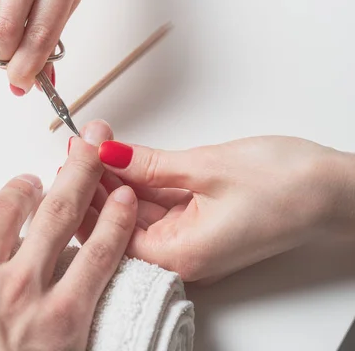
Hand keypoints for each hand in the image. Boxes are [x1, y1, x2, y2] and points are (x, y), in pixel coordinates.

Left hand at [81, 133, 354, 283]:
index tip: (72, 159)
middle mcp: (180, 256)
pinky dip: (140, 182)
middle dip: (96, 182)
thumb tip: (107, 155)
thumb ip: (149, 164)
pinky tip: (121, 159)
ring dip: (116, 178)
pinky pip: (158, 205)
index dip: (86, 194)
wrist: (335, 190)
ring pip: (136, 211)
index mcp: (179, 255)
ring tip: (95, 144)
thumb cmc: (287, 186)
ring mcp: (189, 240)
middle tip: (79, 146)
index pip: (110, 232)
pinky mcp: (198, 225)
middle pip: (118, 222)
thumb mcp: (206, 167)